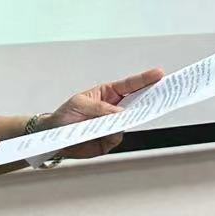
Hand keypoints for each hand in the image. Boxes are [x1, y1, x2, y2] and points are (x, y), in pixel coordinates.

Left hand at [46, 68, 163, 158]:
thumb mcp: (79, 104)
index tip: (159, 74)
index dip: (145, 79)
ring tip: (124, 116)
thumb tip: (119, 113)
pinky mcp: (108, 141)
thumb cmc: (64, 115)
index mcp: (108, 94)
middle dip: (149, 99)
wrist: (53, 136)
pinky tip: (106, 131)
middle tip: (160, 95)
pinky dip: (114, 134)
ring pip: (129, 122)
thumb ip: (100, 108)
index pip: (130, 85)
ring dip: (129, 119)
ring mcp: (113, 125)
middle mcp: (114, 109)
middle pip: (137, 103)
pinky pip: (117, 137)